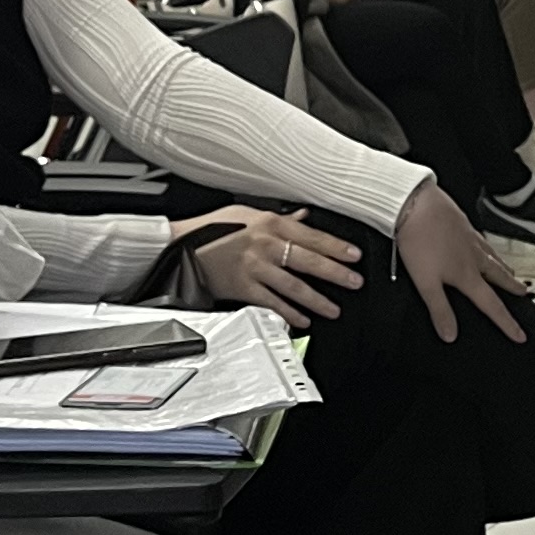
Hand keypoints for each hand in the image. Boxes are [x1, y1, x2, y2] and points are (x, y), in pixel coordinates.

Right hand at [178, 204, 364, 327]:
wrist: (181, 248)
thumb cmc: (212, 229)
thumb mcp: (246, 214)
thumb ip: (278, 218)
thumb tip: (302, 217)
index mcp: (269, 224)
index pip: (311, 236)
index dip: (335, 247)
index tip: (354, 255)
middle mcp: (265, 246)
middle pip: (308, 261)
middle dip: (335, 273)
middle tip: (354, 282)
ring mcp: (254, 268)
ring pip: (293, 286)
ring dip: (317, 299)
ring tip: (334, 308)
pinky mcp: (243, 288)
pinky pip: (272, 303)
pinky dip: (290, 313)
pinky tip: (303, 320)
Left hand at [392, 181, 528, 344]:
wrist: (415, 202)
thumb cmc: (418, 241)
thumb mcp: (426, 283)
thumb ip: (440, 309)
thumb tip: (450, 335)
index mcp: (467, 274)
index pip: (491, 305)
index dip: (506, 323)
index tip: (520, 335)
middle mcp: (474, 256)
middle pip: (499, 276)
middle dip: (512, 288)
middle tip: (524, 294)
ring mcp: (470, 237)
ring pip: (493, 256)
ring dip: (504, 267)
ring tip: (512, 272)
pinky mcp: (462, 223)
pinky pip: (483, 240)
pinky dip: (489, 248)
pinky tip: (483, 246)